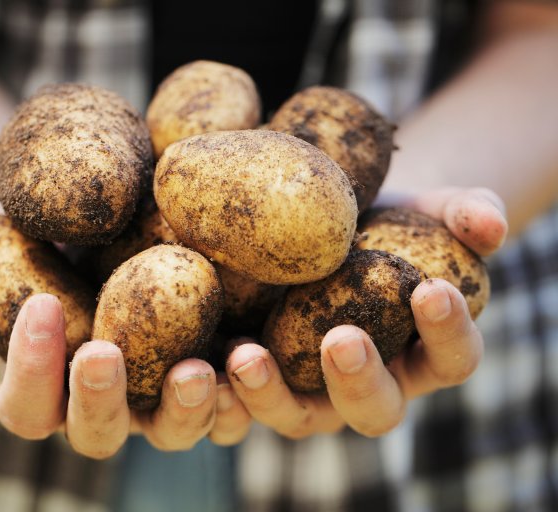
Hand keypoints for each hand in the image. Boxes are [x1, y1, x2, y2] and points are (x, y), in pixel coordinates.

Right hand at [0, 245, 246, 457]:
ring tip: (196, 369)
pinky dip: (240, 395)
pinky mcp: (208, 383)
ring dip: (183, 411)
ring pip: (170, 435)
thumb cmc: (38, 249)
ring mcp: (157, 403)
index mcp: (44, 390)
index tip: (38, 305)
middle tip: (102, 352)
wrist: (101, 236)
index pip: (25, 404)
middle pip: (97, 434)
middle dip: (98, 400)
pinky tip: (247, 356)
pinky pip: (227, 410)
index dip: (26, 367)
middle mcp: (102, 408)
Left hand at [224, 187, 507, 437]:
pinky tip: (204, 355)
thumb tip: (487, 223)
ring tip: (245, 355)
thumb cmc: (393, 221)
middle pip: (374, 409)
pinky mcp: (259, 375)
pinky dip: (223, 387)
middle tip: (342, 338)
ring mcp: (310, 388)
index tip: (431, 287)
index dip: (447, 331)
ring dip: (271, 394)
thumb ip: (470, 212)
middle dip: (358, 380)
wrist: (334, 222)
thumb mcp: (433, 208)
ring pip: (296, 416)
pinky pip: (240, 399)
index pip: (451, 358)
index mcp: (422, 353)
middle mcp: (370, 384)